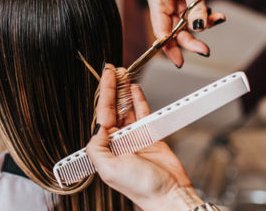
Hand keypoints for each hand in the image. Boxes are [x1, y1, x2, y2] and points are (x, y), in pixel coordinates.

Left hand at [87, 64, 200, 209]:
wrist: (168, 194)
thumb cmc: (140, 187)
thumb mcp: (108, 170)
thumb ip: (96, 147)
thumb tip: (97, 128)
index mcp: (106, 149)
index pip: (102, 116)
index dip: (104, 95)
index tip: (106, 78)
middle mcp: (118, 142)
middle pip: (113, 109)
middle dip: (113, 89)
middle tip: (113, 70)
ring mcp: (135, 138)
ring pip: (127, 109)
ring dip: (125, 92)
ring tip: (123, 75)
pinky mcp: (151, 136)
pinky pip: (143, 114)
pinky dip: (139, 100)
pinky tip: (135, 89)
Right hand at [145, 0, 225, 67]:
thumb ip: (196, 8)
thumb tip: (197, 27)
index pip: (160, 29)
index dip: (168, 46)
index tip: (178, 60)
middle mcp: (165, 2)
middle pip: (174, 31)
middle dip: (191, 40)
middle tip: (204, 50)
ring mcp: (177, 3)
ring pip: (187, 26)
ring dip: (204, 26)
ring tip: (217, 20)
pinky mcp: (189, 2)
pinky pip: (197, 17)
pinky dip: (208, 18)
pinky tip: (218, 15)